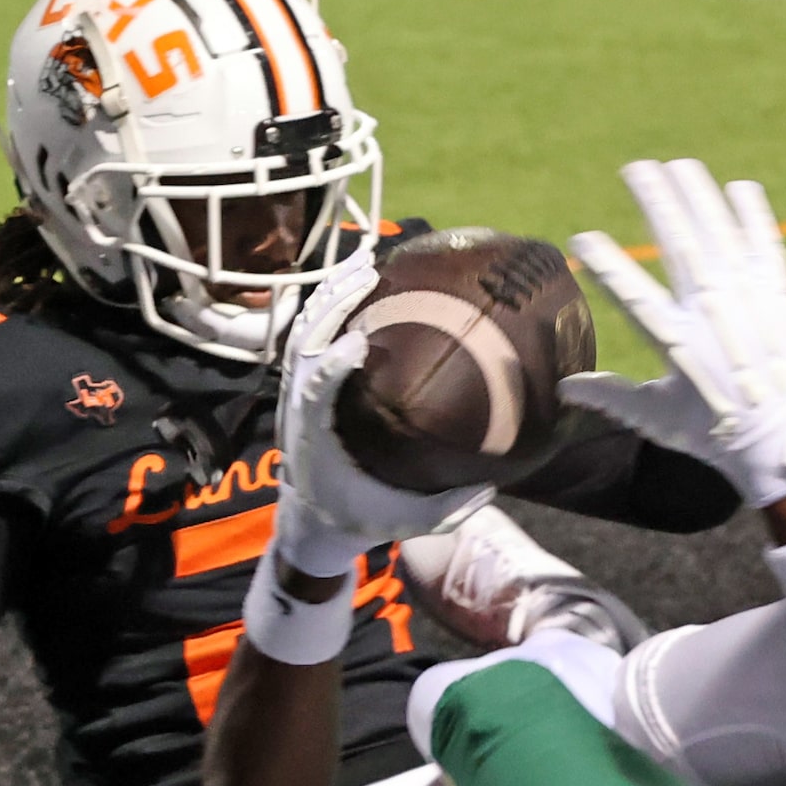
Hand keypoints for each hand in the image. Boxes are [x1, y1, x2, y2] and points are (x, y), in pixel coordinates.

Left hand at [274, 247, 494, 577]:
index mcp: (313, 439)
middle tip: (367, 274)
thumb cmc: (356, 521)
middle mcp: (297, 408)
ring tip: (365, 261)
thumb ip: (444, 511)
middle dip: (332, 307)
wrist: (310, 523)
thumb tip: (491, 489)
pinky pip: (309, 333)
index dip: (328, 367)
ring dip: (330, 294)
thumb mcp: (402, 523)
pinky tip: (357, 275)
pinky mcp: (302, 383)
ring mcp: (295, 391)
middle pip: (302, 345)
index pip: (312, 394)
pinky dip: (328, 301)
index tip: (356, 344)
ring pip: (302, 331)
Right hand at [563, 161, 785, 508]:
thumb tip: (564, 387)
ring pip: (722, 235)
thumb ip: (611, 397)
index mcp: (677, 343)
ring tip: (680, 166)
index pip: (633, 295)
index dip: (607, 265)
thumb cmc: (716, 436)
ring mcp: (749, 302)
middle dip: (657, 202)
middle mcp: (713, 315)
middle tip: (637, 168)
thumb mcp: (658, 419)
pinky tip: (739, 188)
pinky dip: (753, 215)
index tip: (583, 238)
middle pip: (681, 245)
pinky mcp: (779, 298)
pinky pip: (765, 245)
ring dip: (699, 196)